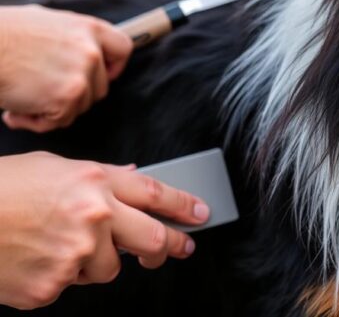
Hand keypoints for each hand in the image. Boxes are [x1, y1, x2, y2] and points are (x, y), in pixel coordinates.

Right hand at [0, 5, 131, 131]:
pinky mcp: (68, 95)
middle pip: (100, 87)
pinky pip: (61, 120)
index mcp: (88, 28)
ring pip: (80, 106)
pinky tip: (15, 111)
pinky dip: (37, 122)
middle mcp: (91, 50)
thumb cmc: (3, 34)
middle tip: (40, 92)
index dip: (114, 67)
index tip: (101, 76)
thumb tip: (84, 50)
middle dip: (74, 95)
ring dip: (53, 109)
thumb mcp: (46, 22)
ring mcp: (82, 73)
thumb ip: (71, 38)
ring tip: (22, 98)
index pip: (122, 49)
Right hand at [0, 152, 209, 308]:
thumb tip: (134, 179)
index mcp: (95, 182)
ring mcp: (75, 255)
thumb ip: (100, 178)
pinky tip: (34, 258)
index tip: (201, 215)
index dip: (184, 205)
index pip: (156, 193)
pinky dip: (57, 275)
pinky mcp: (53, 286)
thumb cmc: (3, 189)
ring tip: (58, 243)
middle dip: (167, 246)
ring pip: (108, 269)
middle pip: (152, 239)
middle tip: (175, 248)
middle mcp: (94, 217)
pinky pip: (71, 286)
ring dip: (95, 261)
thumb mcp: (54, 168)